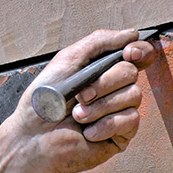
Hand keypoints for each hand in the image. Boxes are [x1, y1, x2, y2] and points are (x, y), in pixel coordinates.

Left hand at [8, 29, 155, 172]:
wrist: (32, 138)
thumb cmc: (41, 102)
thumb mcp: (65, 62)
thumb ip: (97, 43)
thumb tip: (131, 34)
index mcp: (101, 70)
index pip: (136, 54)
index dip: (139, 50)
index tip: (128, 53)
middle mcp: (113, 89)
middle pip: (130, 72)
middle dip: (102, 83)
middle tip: (79, 96)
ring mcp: (118, 112)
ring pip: (133, 95)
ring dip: (100, 106)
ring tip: (77, 116)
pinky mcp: (120, 135)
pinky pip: (130, 120)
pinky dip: (105, 125)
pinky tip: (87, 132)